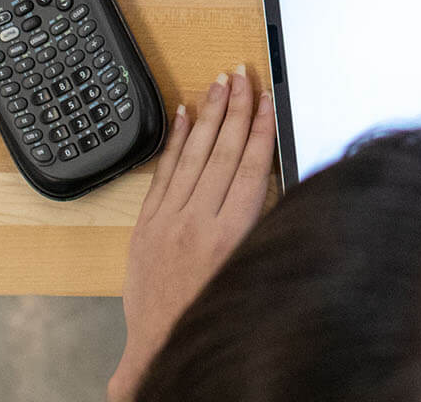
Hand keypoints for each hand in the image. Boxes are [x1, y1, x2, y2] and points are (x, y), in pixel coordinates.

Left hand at [108, 66, 274, 401]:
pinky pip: (163, 173)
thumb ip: (260, 226)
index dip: (260, 128)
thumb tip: (274, 180)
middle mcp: (198, 221)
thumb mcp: (249, 270)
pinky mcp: (147, 224)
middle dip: (235, 109)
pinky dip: (174, 142)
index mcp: (231, 234)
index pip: (250, 167)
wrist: (162, 344)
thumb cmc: (211, 313)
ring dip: (208, 115)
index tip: (267, 100)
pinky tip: (184, 116)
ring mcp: (168, 220)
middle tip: (241, 76)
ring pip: (193, 155)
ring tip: (218, 85)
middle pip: (223, 151)